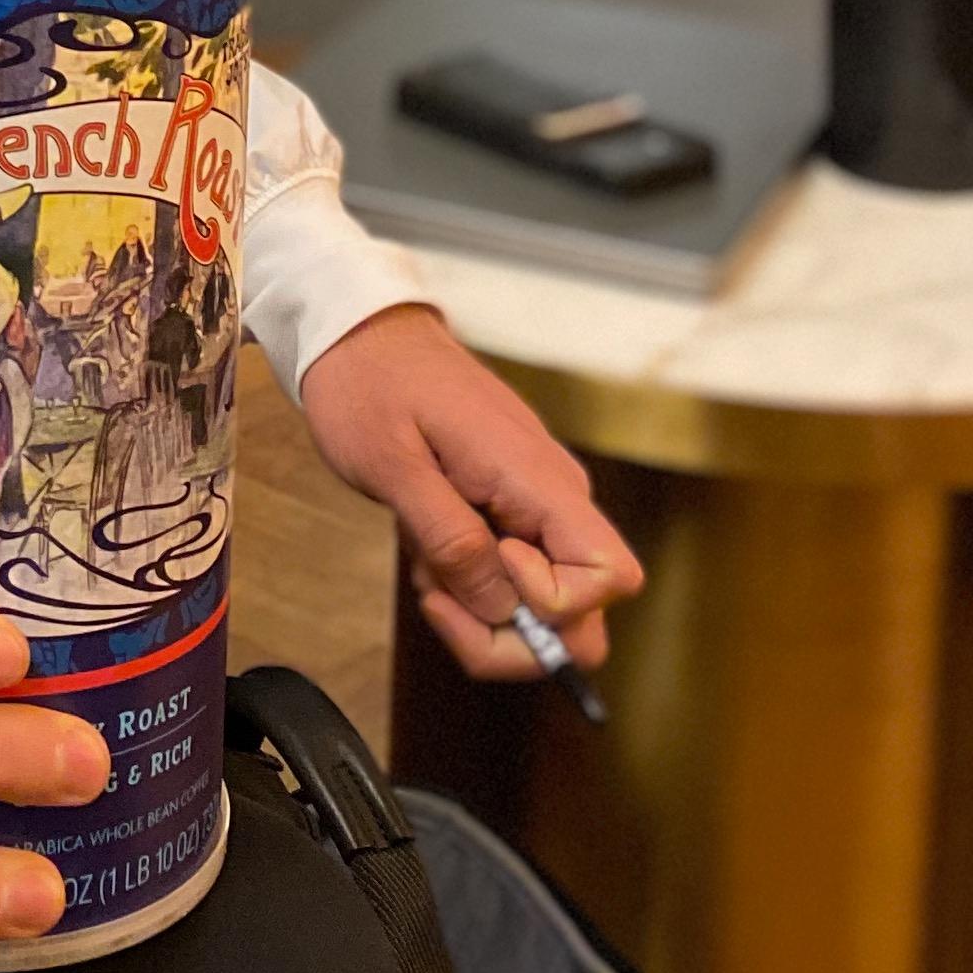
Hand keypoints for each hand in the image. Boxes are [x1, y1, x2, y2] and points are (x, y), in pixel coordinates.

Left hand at [296, 306, 643, 682]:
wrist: (359, 334)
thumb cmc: (371, 387)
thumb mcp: (393, 466)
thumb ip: (451, 539)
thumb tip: (502, 607)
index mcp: (539, 480)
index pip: (612, 577)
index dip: (552, 603)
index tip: (486, 563)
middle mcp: (555, 498)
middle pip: (583, 615)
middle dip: (512, 637)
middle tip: (439, 594)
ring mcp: (536, 506)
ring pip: (542, 607)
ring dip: (481, 608)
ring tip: (423, 557)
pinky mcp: (513, 510)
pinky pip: (513, 577)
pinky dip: (471, 583)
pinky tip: (428, 548)